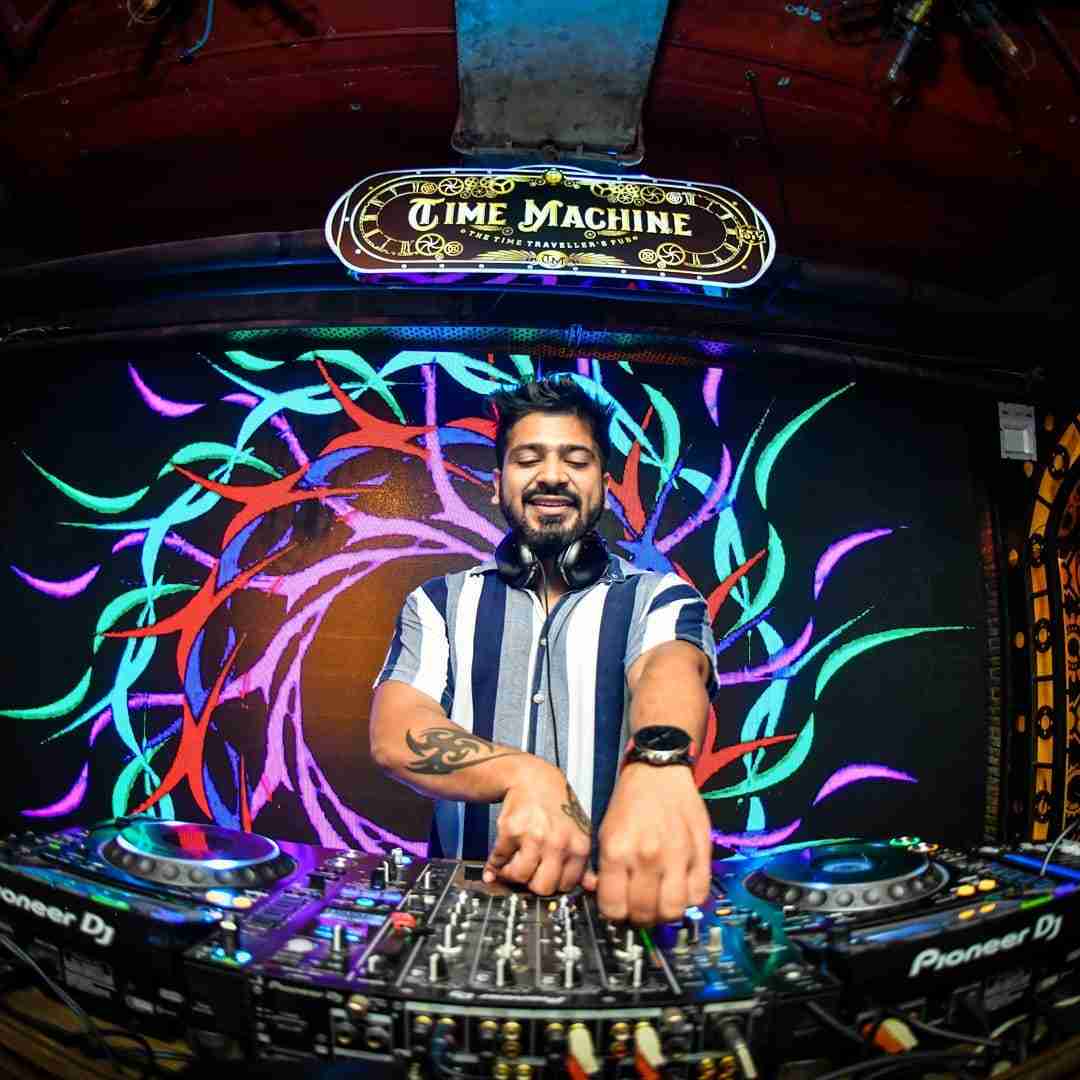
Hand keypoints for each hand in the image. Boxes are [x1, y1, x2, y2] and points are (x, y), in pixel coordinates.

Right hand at [483, 757, 597, 894]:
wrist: (534, 779)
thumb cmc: (558, 806)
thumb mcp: (579, 831)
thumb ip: (584, 863)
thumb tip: (591, 887)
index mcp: (579, 846)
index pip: (565, 887)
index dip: (553, 883)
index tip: (546, 876)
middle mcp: (558, 842)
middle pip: (542, 887)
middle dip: (532, 882)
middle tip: (529, 870)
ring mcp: (534, 836)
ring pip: (519, 876)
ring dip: (512, 873)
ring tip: (514, 862)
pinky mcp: (511, 830)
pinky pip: (498, 860)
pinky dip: (494, 865)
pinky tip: (500, 859)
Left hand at [596, 763, 711, 924]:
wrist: (659, 773)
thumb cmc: (630, 803)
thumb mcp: (604, 833)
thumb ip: (605, 870)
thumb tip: (605, 899)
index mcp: (617, 850)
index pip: (613, 907)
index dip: (614, 914)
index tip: (618, 909)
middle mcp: (646, 857)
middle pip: (644, 913)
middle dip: (638, 917)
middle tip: (639, 908)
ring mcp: (676, 856)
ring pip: (672, 910)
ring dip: (664, 913)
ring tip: (660, 902)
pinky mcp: (700, 853)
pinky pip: (698, 895)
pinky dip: (689, 900)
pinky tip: (680, 889)